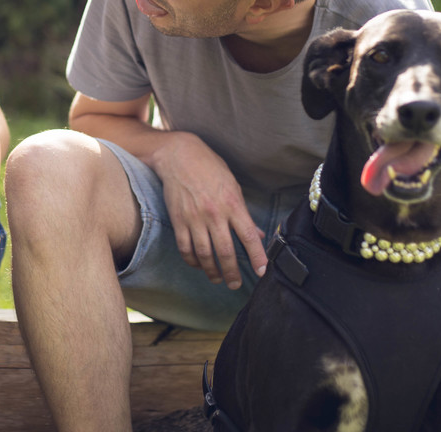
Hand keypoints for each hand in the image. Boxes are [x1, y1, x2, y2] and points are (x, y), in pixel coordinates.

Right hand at [150, 132, 267, 289]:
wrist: (180, 156)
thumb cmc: (210, 168)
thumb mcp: (233, 186)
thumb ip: (244, 213)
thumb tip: (258, 235)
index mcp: (232, 204)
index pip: (249, 236)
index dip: (257, 257)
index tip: (262, 272)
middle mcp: (214, 213)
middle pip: (226, 252)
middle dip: (232, 273)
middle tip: (235, 284)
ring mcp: (195, 218)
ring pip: (205, 254)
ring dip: (212, 271)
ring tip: (217, 279)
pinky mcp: (179, 220)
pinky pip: (186, 248)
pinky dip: (192, 261)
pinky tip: (199, 265)